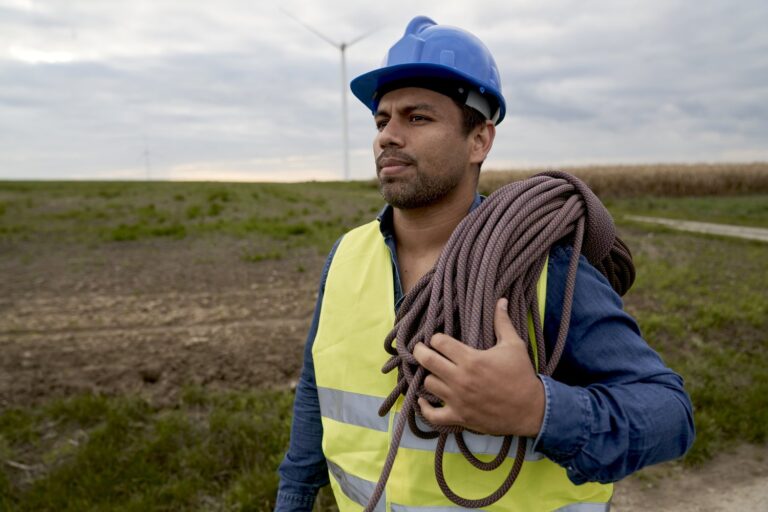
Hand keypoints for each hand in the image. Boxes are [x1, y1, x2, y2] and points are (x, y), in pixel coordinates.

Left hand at [412, 298, 545, 436]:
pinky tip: (423, 399)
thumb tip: (501, 300)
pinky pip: (432, 415)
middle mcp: (460, 379)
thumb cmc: (522, 375)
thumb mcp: (514, 345)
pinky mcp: (459, 417)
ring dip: (429, 376)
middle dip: (420, 352)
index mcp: (471, 359)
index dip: (436, 337)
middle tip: (421, 349)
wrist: (531, 409)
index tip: (439, 339)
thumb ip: (503, 322)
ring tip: (434, 372)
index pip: (439, 342)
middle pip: (426, 360)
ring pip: (428, 384)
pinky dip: (424, 408)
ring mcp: (457, 400)